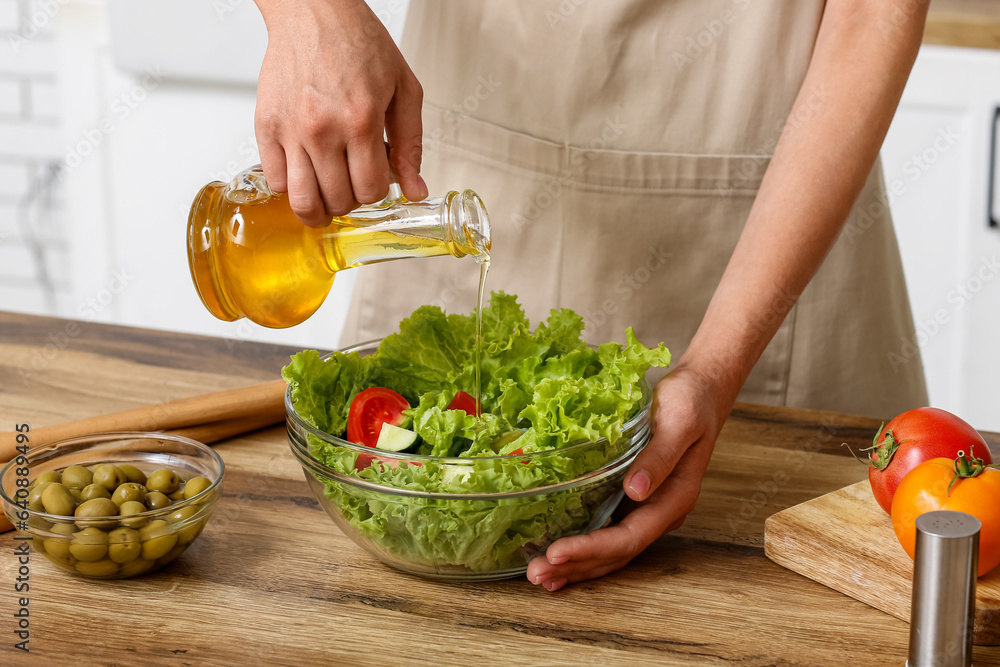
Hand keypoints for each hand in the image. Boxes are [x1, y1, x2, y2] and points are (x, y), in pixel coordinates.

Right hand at [253, 0, 426, 226]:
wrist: (314, 11)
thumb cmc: (359, 43)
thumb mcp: (403, 89)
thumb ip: (411, 145)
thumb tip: (415, 190)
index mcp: (361, 120)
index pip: (370, 191)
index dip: (377, 192)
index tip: (375, 178)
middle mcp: (323, 130)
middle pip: (338, 201)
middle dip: (351, 199)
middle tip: (352, 181)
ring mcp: (291, 130)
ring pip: (302, 201)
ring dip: (320, 207)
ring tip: (327, 195)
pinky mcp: (266, 126)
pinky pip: (274, 181)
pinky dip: (290, 187)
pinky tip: (304, 173)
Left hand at [525, 361, 734, 590]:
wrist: (702, 391)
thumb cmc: (691, 402)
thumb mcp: (679, 421)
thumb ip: (660, 457)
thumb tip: (636, 491)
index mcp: (674, 499)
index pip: (629, 538)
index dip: (592, 549)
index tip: (557, 553)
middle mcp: (659, 512)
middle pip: (616, 553)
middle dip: (576, 566)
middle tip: (536, 574)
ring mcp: (645, 509)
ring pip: (610, 550)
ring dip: (576, 566)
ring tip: (539, 576)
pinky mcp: (631, 499)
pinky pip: (606, 532)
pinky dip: (582, 549)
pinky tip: (557, 558)